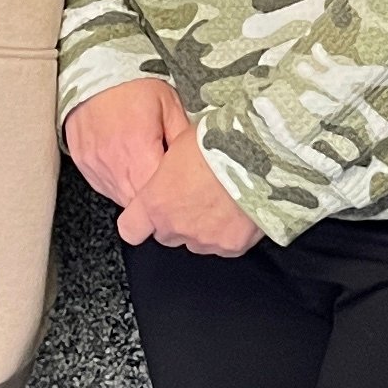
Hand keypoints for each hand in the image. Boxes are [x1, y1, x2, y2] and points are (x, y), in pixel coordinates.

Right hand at [65, 77, 181, 208]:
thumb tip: (199, 162)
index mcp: (138, 147)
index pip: (157, 194)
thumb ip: (183, 139)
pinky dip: (120, 185)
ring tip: (151, 176)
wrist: (95, 72)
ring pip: (121, 198)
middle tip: (171, 190)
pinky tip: (131, 170)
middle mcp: (113, 161)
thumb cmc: (134, 86)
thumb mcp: (169, 105)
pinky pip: (105, 188)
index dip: (172, 197)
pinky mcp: (84, 164)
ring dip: (137, 194)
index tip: (183, 192)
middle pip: (139, 202)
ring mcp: (95, 165)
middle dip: (156, 201)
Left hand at [117, 104, 265, 257]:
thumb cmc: (216, 142)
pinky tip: (239, 210)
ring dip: (203, 228)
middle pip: (167, 235)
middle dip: (177, 221)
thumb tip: (167, 173)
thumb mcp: (177, 146)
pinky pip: (225, 245)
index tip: (147, 215)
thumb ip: (166, 172)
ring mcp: (205, 239)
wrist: (257, 154)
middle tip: (195, 197)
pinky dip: (230, 232)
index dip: (139, 222)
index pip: (130, 229)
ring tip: (222, 201)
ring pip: (197, 242)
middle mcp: (176, 227)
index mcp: (156, 203)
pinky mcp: (232, 245)